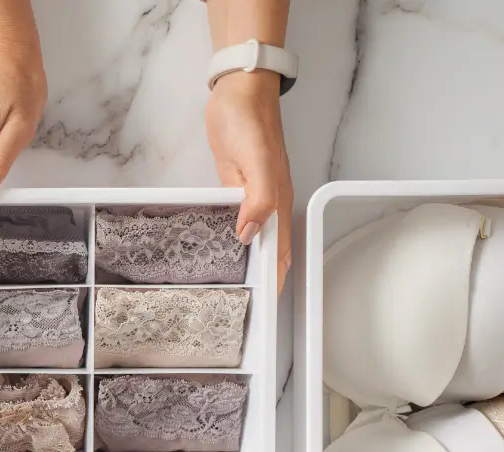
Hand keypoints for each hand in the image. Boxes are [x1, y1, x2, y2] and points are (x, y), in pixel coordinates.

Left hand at [205, 70, 292, 293]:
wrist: (238, 90)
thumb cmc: (250, 122)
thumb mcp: (257, 161)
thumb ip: (258, 199)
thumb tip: (249, 235)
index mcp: (279, 200)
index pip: (282, 251)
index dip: (277, 279)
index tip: (266, 308)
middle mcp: (269, 201)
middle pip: (271, 249)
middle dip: (265, 278)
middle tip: (247, 307)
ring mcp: (252, 193)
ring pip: (254, 235)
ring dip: (249, 259)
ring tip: (236, 287)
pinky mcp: (235, 184)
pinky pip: (237, 217)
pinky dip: (233, 235)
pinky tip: (221, 247)